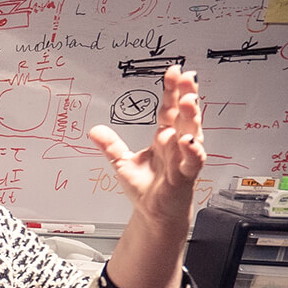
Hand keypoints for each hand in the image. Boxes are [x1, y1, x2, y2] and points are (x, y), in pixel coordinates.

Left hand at [86, 66, 205, 226]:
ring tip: (188, 100)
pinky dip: (192, 151)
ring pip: (192, 133)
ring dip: (191, 117)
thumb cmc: (147, 189)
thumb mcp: (123, 163)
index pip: (169, 109)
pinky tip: (188, 140)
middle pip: (184, 115)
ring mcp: (184, 159)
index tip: (173, 72)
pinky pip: (192, 161)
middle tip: (186, 78)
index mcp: (165, 137)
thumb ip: (110, 145)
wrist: (154, 214)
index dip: (171, 91)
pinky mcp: (186, 176)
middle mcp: (177, 145)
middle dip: (186, 95)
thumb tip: (94, 130)